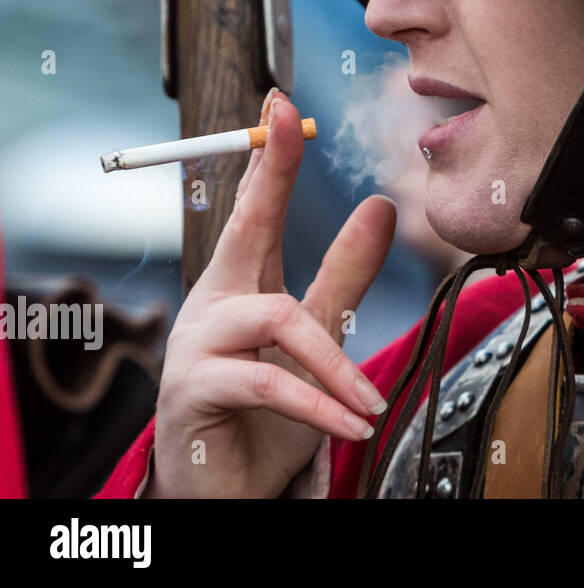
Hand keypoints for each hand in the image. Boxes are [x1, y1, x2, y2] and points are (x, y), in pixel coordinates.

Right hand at [147, 89, 395, 497]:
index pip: (254, 210)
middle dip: (268, 174)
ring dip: (335, 367)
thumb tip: (380, 205)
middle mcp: (212, 306)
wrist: (228, 489)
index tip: (281, 102)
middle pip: (246, 232)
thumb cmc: (269, 413)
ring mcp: (197, 347)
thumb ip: (345, 275)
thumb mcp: (320, 338)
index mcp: (240, 286)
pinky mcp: (194, 393)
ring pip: (277, 322)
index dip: (268, 156)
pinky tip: (354, 424)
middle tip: (289, 121)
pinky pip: (269, 383)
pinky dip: (319, 406)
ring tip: (369, 406)